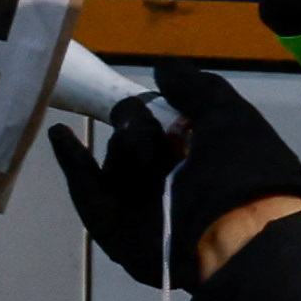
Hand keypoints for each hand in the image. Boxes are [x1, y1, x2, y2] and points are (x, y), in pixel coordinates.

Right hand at [60, 58, 300, 292]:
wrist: (233, 233)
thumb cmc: (239, 170)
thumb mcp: (230, 114)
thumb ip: (194, 86)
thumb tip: (161, 67)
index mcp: (205, 159)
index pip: (169, 124)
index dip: (158, 107)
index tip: (153, 95)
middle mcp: (172, 183)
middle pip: (136, 137)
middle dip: (136, 122)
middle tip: (143, 123)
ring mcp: (141, 206)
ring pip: (117, 159)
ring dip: (125, 145)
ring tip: (139, 150)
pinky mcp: (113, 226)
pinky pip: (84, 188)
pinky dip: (70, 159)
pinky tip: (61, 133)